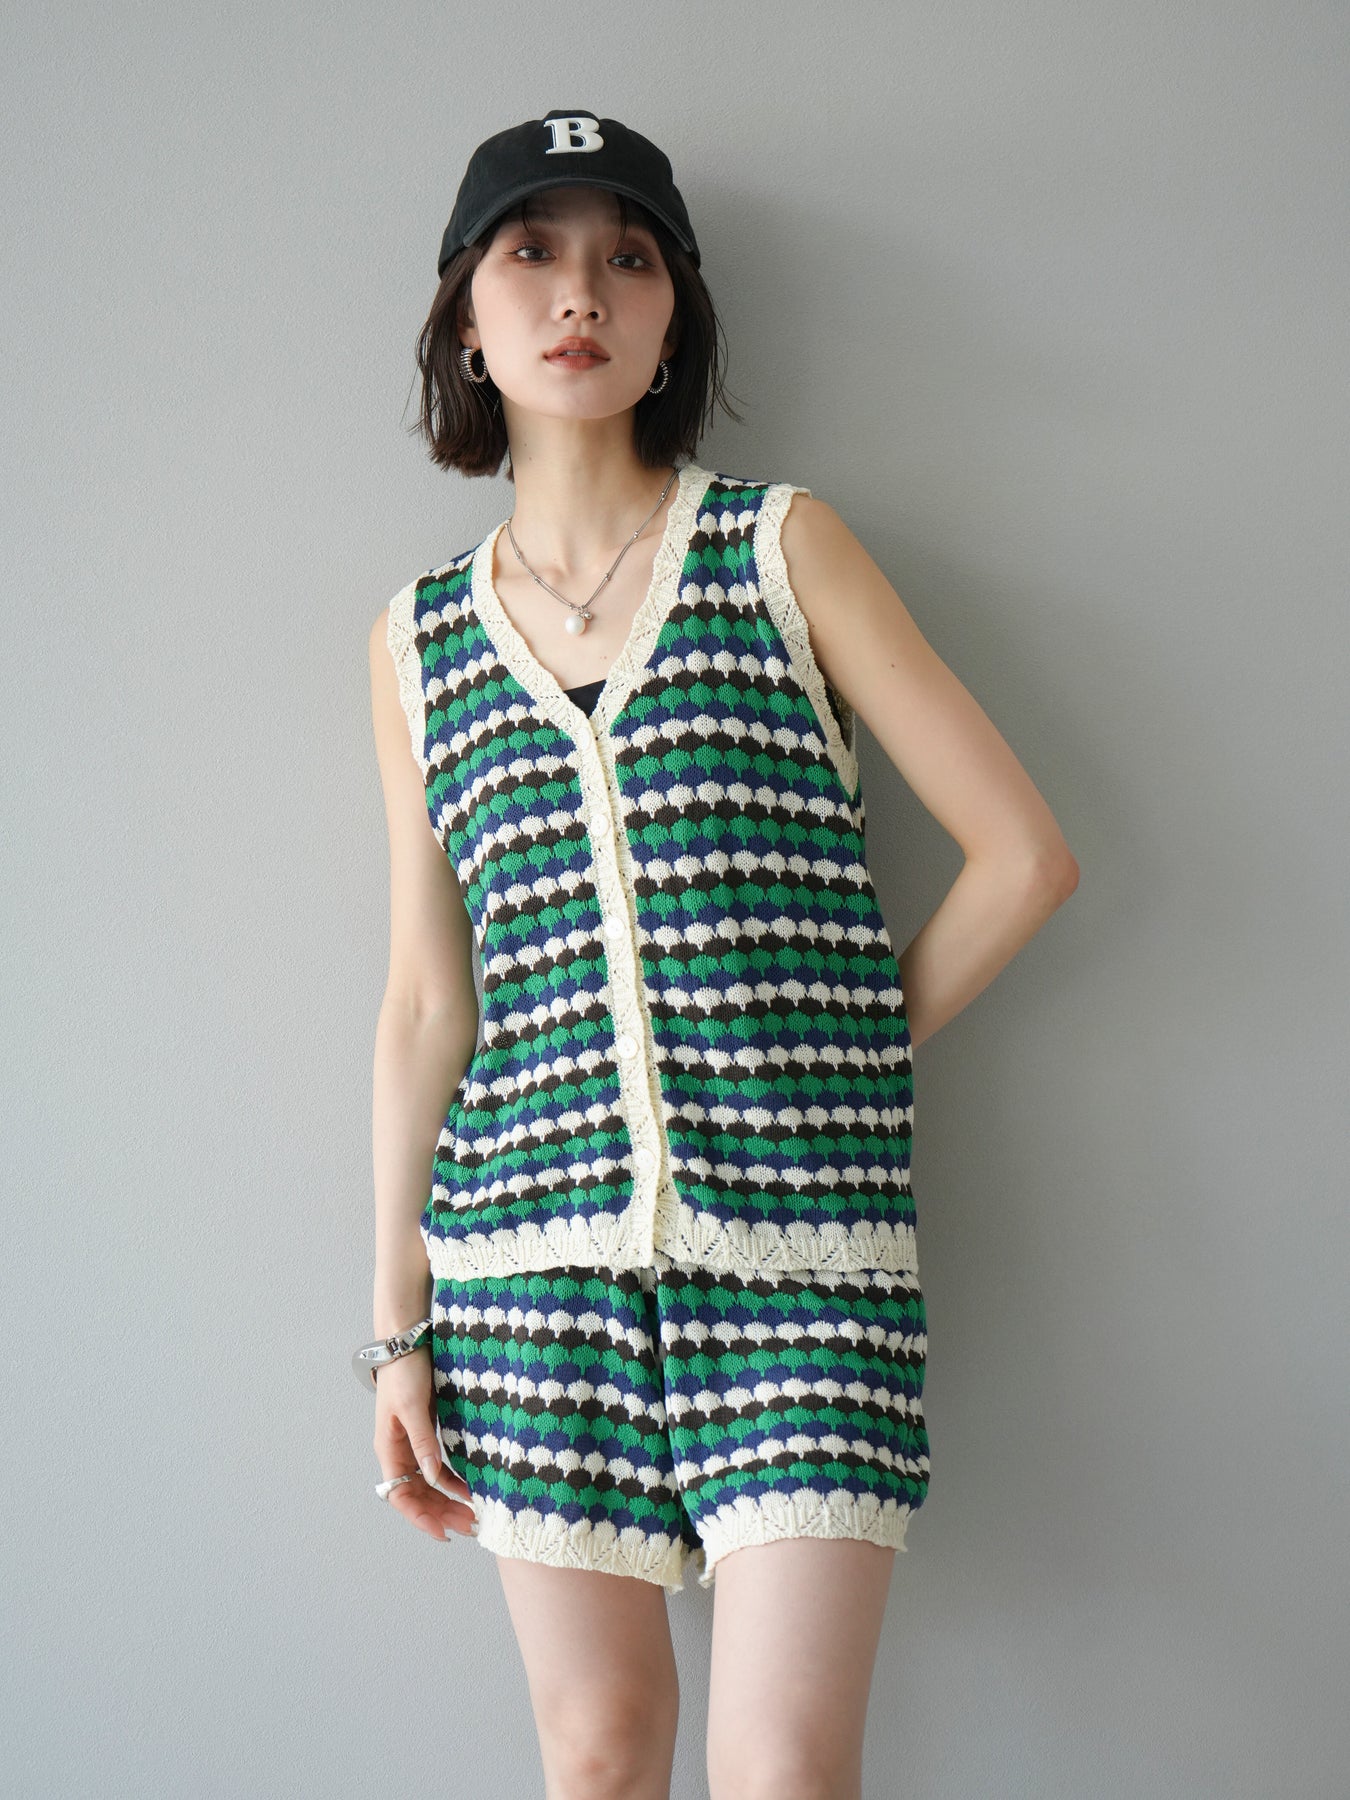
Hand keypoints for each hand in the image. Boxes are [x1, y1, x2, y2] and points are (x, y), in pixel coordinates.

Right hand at [372, 1348, 477, 1540]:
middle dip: (441, 1513)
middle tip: (470, 1526)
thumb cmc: (404, 1371)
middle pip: (417, 1494)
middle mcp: (398, 1452)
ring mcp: (411, 1443)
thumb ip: (422, 1441)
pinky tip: (468, 1487)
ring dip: (447, 1500)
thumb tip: (432, 1476)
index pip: (401, 1496)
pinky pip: (436, 1465)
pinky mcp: (425, 1432)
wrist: (407, 1341)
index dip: (420, 1517)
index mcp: (389, 1449)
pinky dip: (451, 1479)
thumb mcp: (412, 1407)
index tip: (443, 1533)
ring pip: (428, 1483)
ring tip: (472, 1514)